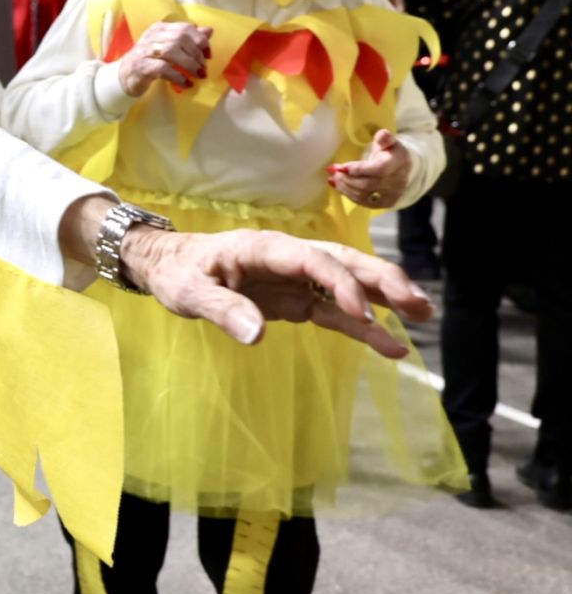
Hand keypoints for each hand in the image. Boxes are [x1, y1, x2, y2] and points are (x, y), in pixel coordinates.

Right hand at [116, 20, 212, 95]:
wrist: (125, 77)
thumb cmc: (150, 61)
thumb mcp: (170, 48)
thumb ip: (189, 39)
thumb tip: (209, 30)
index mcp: (160, 29)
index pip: (184, 28)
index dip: (200, 41)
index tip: (208, 55)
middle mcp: (151, 36)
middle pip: (180, 38)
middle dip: (196, 54)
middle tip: (203, 69)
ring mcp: (144, 50)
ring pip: (172, 51)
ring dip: (189, 65)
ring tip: (198, 76)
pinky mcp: (141, 66)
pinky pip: (163, 69)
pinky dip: (178, 77)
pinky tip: (186, 84)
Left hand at [122, 224, 431, 357]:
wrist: (169, 267)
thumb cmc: (178, 273)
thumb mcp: (189, 292)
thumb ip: (222, 311)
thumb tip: (256, 335)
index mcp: (264, 248)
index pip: (313, 260)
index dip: (340, 284)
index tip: (362, 313)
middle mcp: (288, 258)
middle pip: (344, 263)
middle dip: (382, 280)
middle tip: (418, 304)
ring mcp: (296, 279)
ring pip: (349, 284)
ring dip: (385, 298)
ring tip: (422, 316)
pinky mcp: (297, 299)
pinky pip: (335, 313)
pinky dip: (363, 327)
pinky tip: (391, 344)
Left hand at [329, 129, 413, 208]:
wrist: (403, 172)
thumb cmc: (392, 154)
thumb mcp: (390, 142)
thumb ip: (385, 138)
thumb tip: (381, 134)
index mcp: (398, 163)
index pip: (378, 170)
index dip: (358, 169)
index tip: (341, 167)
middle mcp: (396, 182)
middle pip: (367, 184)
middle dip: (347, 179)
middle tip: (333, 172)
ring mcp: (391, 195)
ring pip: (363, 195)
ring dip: (345, 187)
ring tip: (334, 178)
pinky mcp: (384, 204)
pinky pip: (363, 202)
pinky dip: (349, 194)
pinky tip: (339, 186)